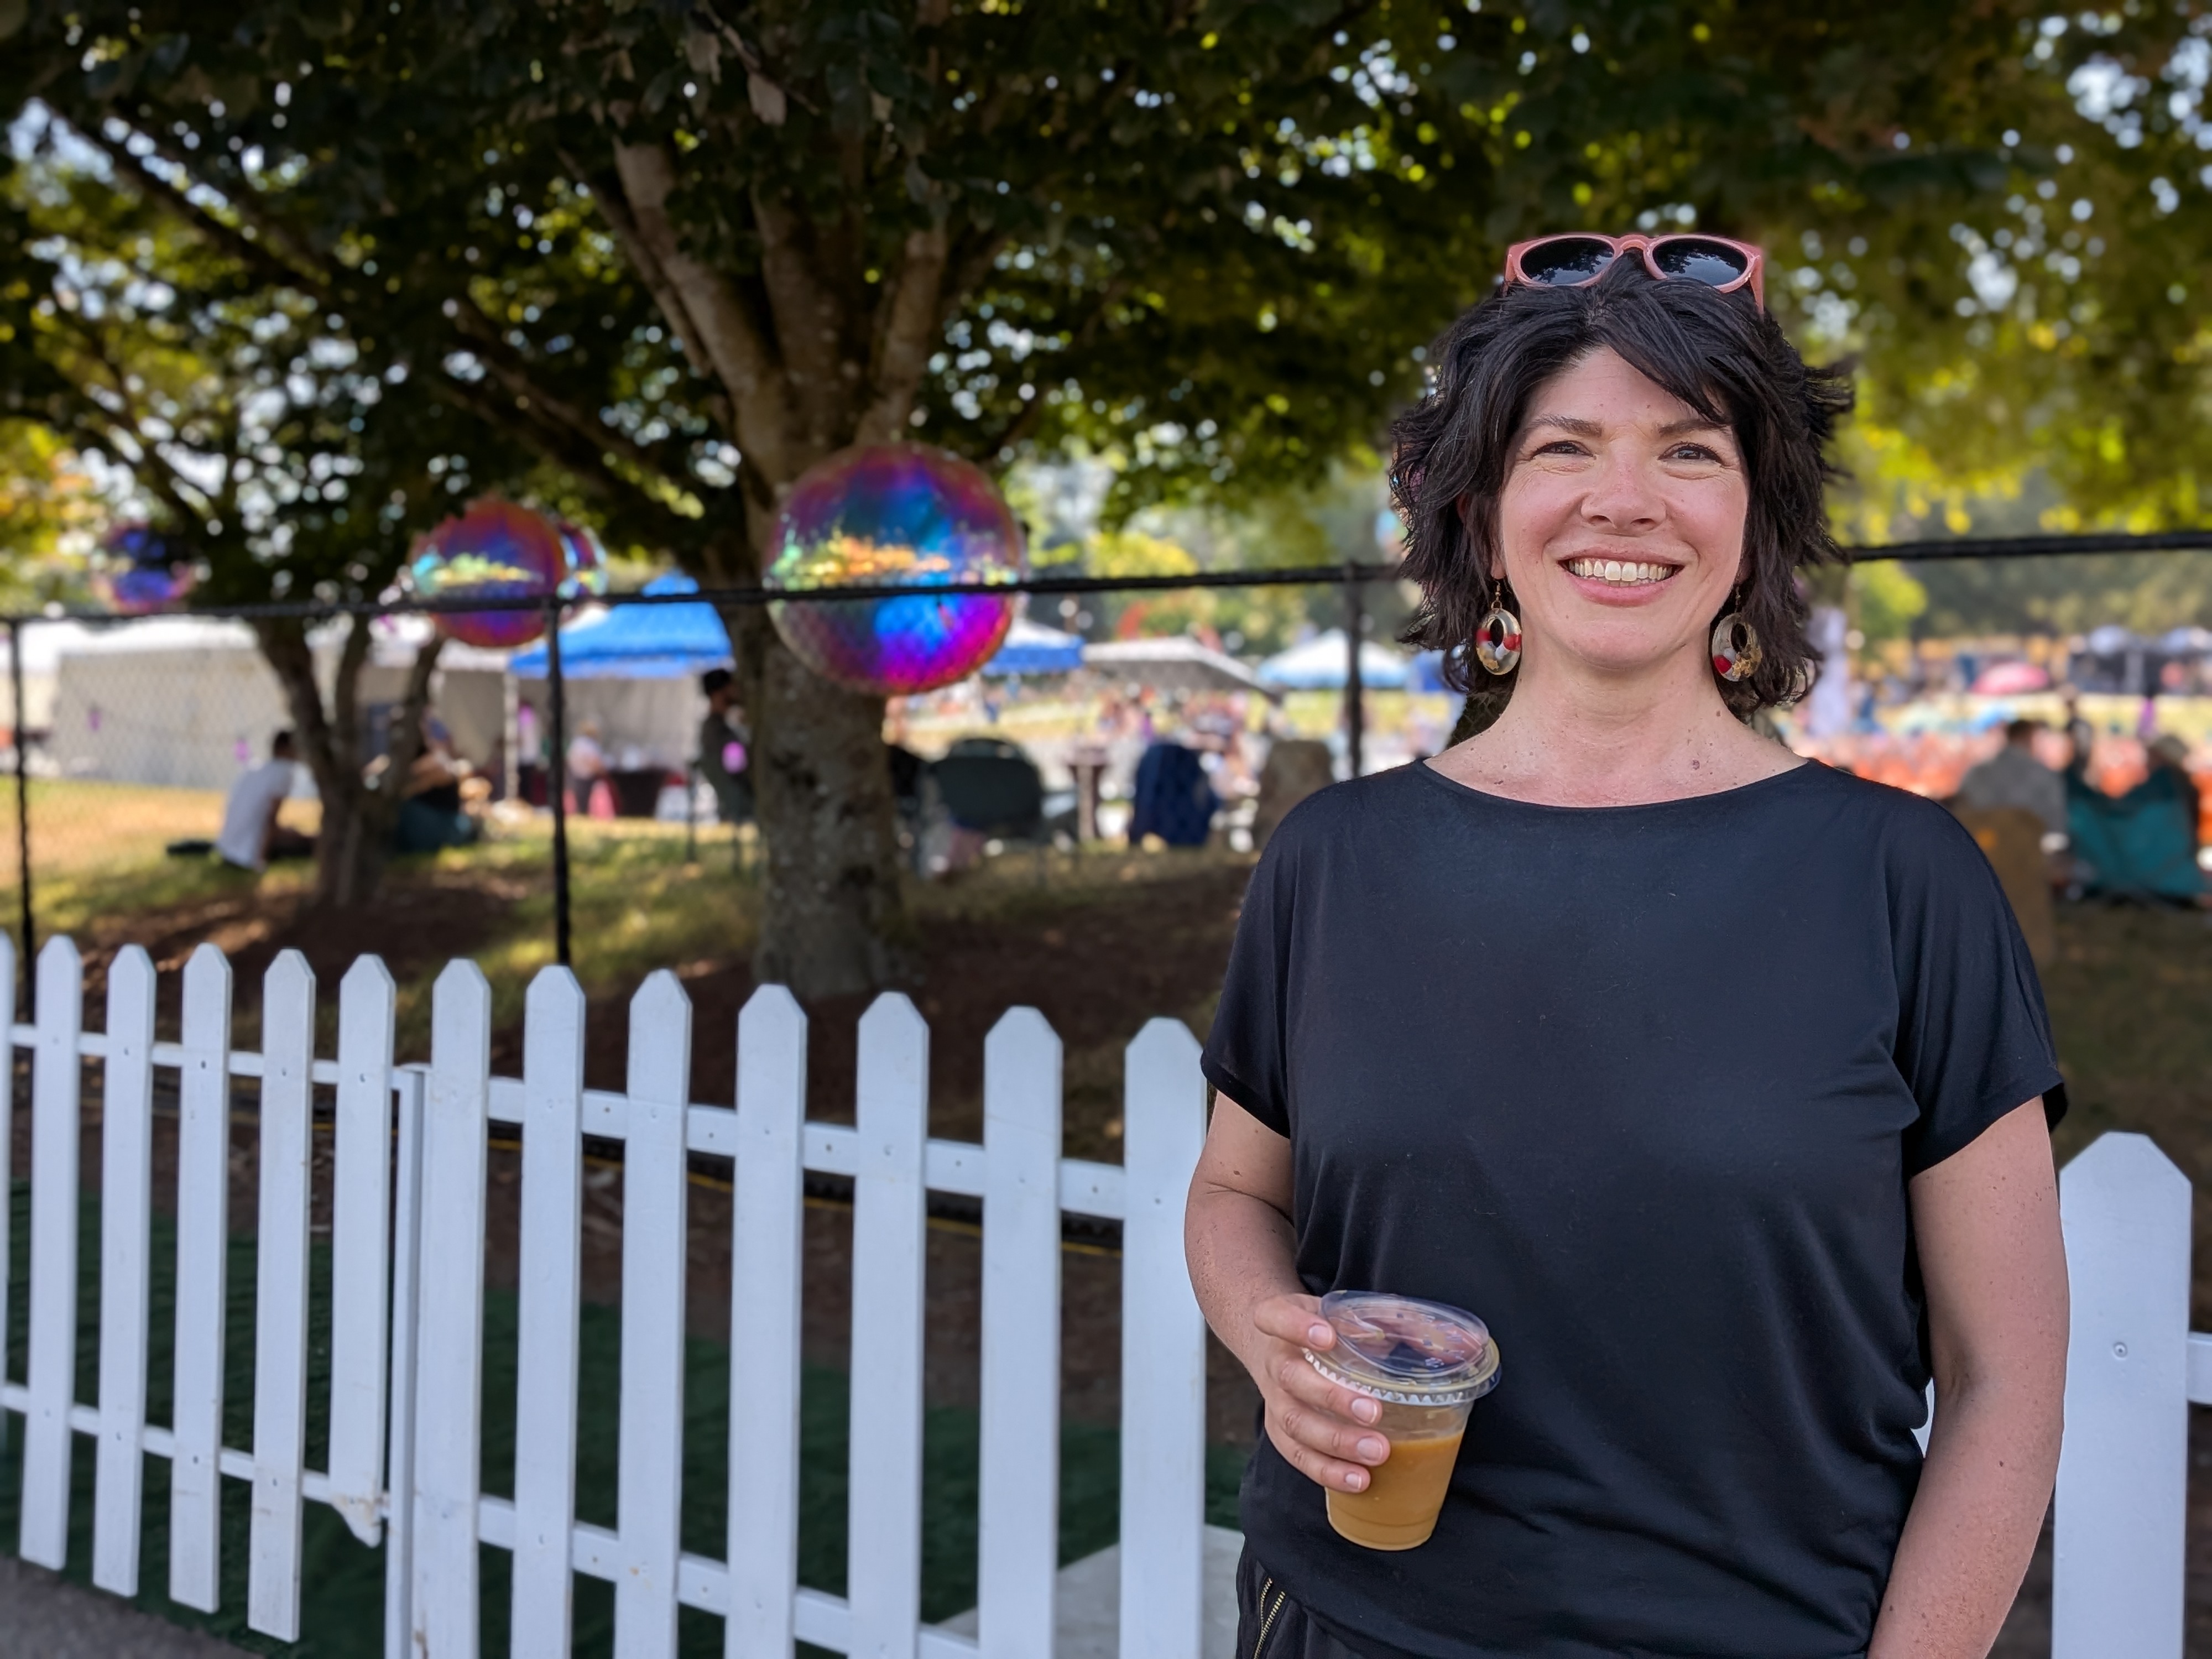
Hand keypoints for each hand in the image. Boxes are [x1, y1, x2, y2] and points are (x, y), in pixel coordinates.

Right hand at [1248, 1294, 1390, 1493]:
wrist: (1279, 1348)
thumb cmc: (1324, 1329)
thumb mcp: (1347, 1311)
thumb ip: (1393, 1320)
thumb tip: (1449, 1344)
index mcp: (1282, 1319)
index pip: (1277, 1317)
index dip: (1298, 1327)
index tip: (1329, 1336)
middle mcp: (1274, 1360)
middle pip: (1291, 1379)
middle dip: (1332, 1398)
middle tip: (1373, 1412)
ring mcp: (1274, 1400)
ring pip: (1294, 1423)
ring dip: (1336, 1441)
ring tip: (1376, 1453)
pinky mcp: (1279, 1432)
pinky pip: (1298, 1455)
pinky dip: (1327, 1470)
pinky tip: (1359, 1479)